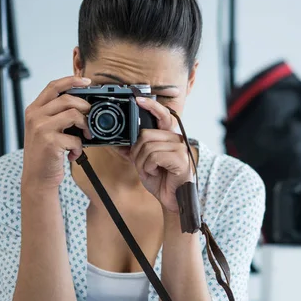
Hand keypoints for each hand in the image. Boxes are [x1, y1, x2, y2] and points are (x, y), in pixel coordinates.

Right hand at [22, 76, 91, 190]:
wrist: (36, 177)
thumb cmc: (45, 153)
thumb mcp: (45, 129)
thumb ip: (57, 114)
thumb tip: (82, 104)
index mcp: (34, 110)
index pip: (53, 86)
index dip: (71, 80)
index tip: (87, 81)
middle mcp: (35, 116)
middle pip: (68, 99)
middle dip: (85, 107)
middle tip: (90, 118)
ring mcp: (41, 128)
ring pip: (74, 114)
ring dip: (85, 126)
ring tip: (85, 136)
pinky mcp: (50, 142)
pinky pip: (75, 138)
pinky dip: (79, 147)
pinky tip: (74, 153)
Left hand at [126, 97, 192, 212]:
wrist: (173, 201)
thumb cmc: (162, 181)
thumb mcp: (144, 163)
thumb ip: (136, 151)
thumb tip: (120, 143)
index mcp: (169, 137)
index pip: (161, 116)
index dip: (151, 106)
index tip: (138, 99)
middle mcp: (177, 139)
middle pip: (146, 135)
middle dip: (137, 153)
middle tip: (144, 165)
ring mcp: (180, 148)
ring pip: (147, 147)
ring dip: (142, 163)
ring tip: (151, 171)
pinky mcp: (181, 159)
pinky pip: (154, 156)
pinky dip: (149, 168)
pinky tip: (156, 173)